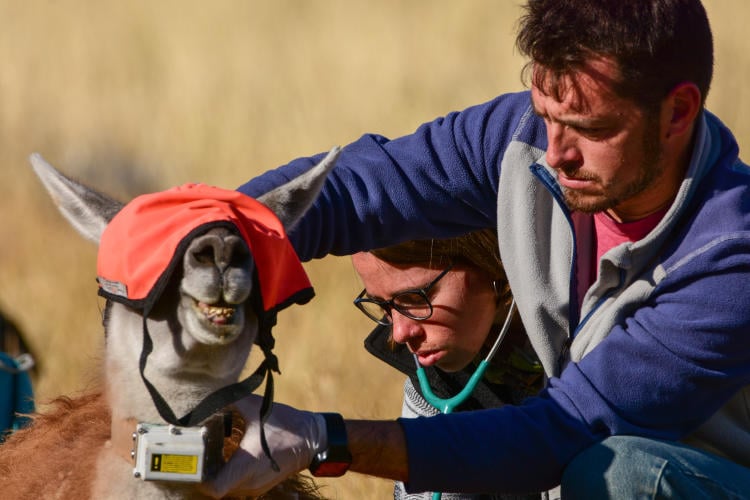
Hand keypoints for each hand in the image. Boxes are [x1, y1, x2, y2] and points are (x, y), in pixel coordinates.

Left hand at [201, 394, 325, 497]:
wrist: (311, 439)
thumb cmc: (285, 424)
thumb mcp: (256, 408)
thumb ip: (230, 400)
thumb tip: (209, 394)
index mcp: (246, 465)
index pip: (213, 488)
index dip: (199, 478)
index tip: (194, 461)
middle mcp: (249, 482)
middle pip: (216, 488)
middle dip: (206, 472)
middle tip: (200, 452)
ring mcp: (255, 487)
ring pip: (227, 488)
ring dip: (219, 474)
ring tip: (213, 453)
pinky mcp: (260, 486)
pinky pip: (238, 486)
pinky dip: (231, 475)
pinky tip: (230, 456)